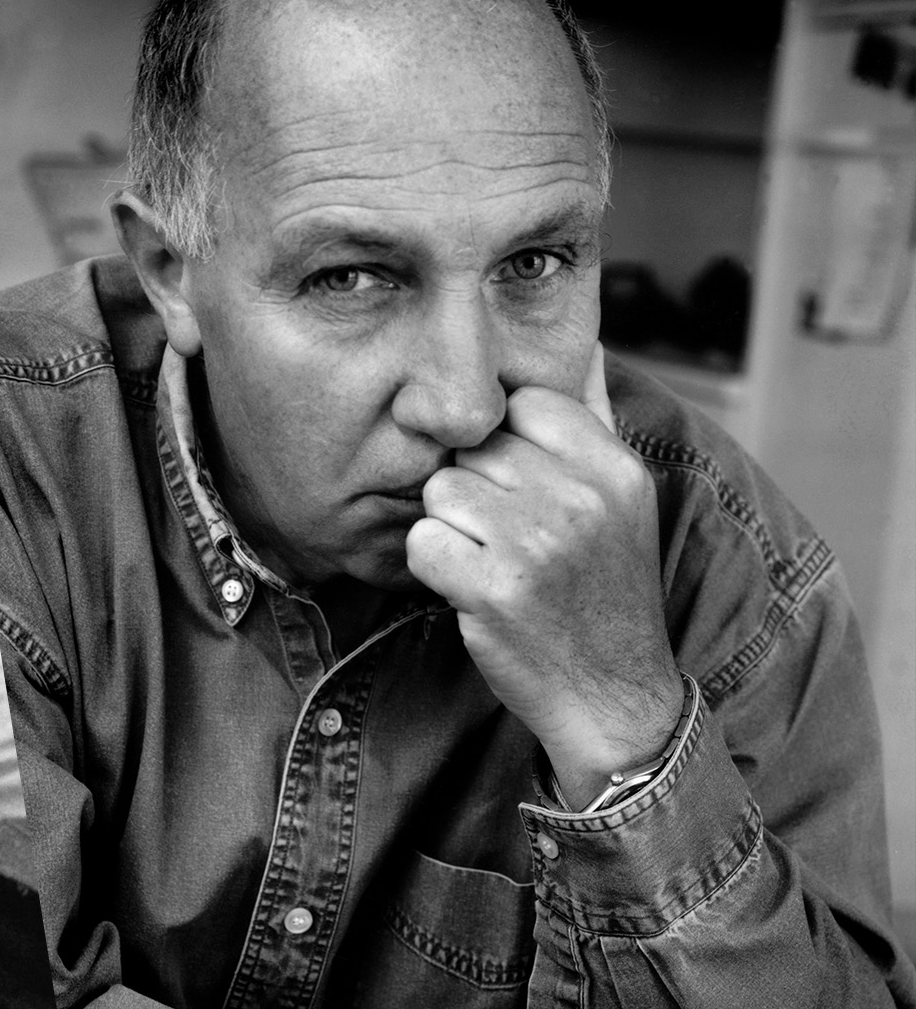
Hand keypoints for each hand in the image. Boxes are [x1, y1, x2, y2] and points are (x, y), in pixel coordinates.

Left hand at [405, 347, 683, 808]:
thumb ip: (590, 426)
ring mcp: (536, 543)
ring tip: (493, 565)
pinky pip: (421, 541)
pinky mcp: (492, 588)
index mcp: (614, 468)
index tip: (522, 490)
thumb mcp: (621, 502)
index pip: (524, 404)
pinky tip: (472, 591)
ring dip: (452, 531)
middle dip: (477, 492)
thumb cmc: (602, 592)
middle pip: (474, 448)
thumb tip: (577, 345)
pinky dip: (434, 569)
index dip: (506, 444)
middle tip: (510, 542)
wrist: (614, 696)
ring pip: (441, 491)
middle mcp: (580, 498)